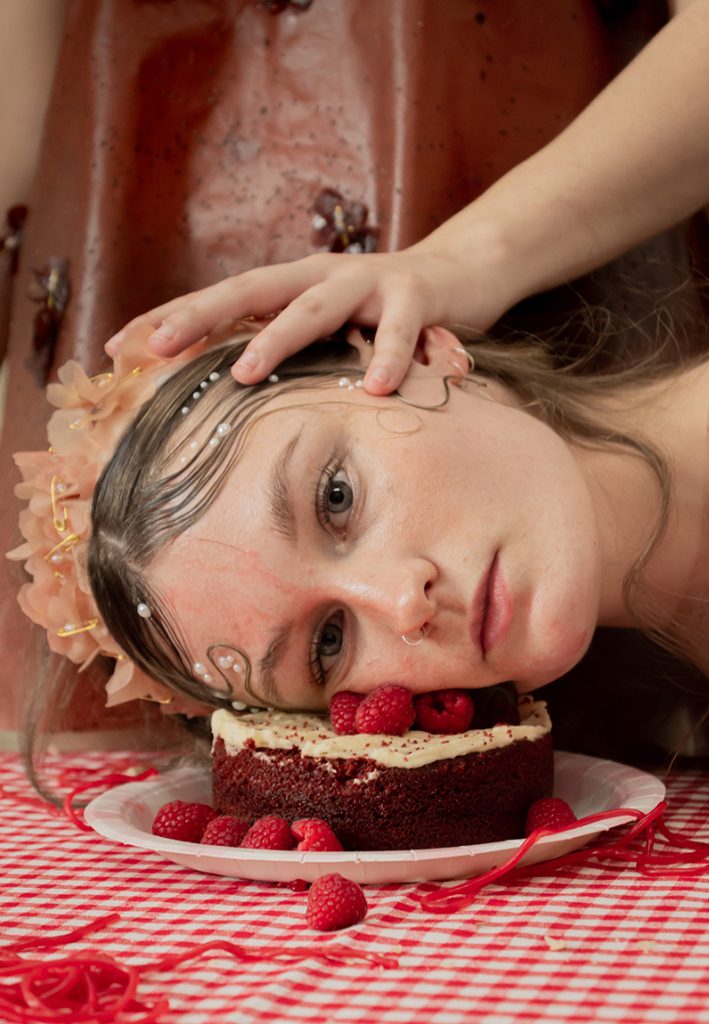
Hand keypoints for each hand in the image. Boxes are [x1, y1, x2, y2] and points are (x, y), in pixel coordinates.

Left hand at [105, 245, 509, 394]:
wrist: (464, 270)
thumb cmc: (384, 312)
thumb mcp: (331, 327)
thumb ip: (291, 347)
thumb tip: (231, 389)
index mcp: (293, 285)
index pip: (224, 299)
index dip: (172, 318)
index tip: (118, 348)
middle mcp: (321, 275)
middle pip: (252, 290)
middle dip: (201, 315)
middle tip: (159, 348)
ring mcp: (368, 281)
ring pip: (315, 306)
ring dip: (278, 338)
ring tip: (244, 373)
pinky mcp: (416, 295)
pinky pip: (401, 330)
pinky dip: (391, 357)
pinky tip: (379, 389)